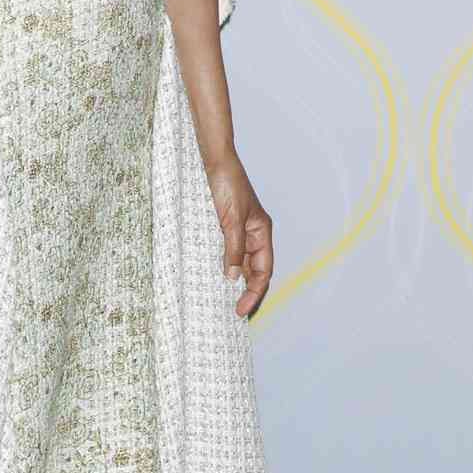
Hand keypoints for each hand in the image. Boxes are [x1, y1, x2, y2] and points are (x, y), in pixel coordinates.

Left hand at [204, 151, 272, 318]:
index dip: (254, 293)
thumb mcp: (230, 220)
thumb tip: (231, 278)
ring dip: (231, 282)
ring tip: (220, 301)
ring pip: (238, 264)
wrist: (212, 159)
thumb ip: (232, 248)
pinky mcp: (220, 226)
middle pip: (252, 271)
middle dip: (245, 292)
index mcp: (261, 232)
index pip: (263, 271)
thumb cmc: (226, 183)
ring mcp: (236, 231)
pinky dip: (219, 266)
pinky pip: (223, 252)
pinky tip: (210, 277)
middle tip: (232, 313)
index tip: (241, 310)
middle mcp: (252, 234)